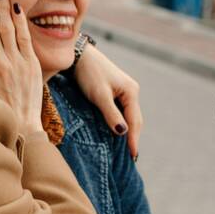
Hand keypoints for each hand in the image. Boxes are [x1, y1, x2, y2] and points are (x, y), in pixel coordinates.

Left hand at [72, 42, 142, 158]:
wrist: (79, 56)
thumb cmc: (89, 74)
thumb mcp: (99, 95)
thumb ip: (111, 114)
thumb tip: (123, 133)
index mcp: (131, 92)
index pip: (134, 121)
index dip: (134, 139)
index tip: (133, 156)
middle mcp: (131, 92)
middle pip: (135, 120)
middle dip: (133, 137)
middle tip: (131, 157)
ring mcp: (125, 91)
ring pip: (129, 116)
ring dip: (128, 131)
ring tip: (126, 149)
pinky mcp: (116, 91)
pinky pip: (122, 111)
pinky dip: (121, 123)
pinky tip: (117, 132)